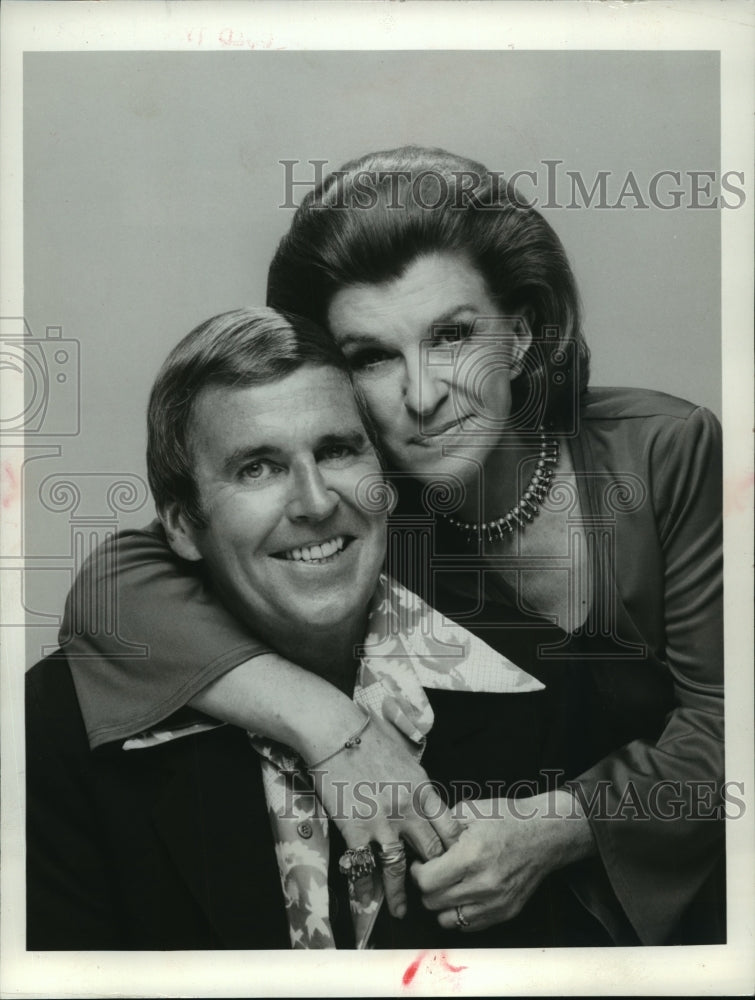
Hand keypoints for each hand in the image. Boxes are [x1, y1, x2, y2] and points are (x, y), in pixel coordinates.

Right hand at [306, 712, 463, 918]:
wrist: (335, 731)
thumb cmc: (370, 737)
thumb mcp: (407, 757)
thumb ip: (420, 784)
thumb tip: (428, 804)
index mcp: (423, 789)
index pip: (450, 829)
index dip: (456, 851)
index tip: (457, 865)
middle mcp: (407, 809)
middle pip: (431, 852)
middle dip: (435, 875)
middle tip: (436, 891)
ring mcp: (380, 822)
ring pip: (398, 868)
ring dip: (401, 893)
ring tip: (402, 911)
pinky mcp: (353, 829)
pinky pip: (363, 867)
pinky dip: (365, 888)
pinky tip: (367, 901)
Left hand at [411, 791, 595, 931]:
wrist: (545, 834)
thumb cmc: (508, 819)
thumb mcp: (470, 810)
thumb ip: (441, 826)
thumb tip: (420, 840)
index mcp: (471, 856)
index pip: (426, 881)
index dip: (418, 871)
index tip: (421, 863)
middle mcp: (483, 884)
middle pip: (433, 902)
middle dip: (427, 886)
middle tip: (433, 871)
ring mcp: (495, 902)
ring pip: (447, 919)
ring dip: (441, 903)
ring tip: (448, 884)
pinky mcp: (505, 913)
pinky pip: (468, 926)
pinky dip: (460, 913)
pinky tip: (464, 893)